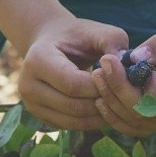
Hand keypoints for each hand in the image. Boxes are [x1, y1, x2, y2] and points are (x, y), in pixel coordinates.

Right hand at [18, 15, 128, 130]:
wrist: (52, 42)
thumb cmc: (77, 36)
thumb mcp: (96, 31)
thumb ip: (113, 42)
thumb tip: (127, 67)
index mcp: (38, 60)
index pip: (73, 84)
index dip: (100, 86)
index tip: (119, 79)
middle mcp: (28, 86)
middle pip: (72, 106)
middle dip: (101, 102)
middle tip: (123, 95)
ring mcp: (31, 104)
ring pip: (72, 121)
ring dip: (98, 116)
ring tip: (117, 103)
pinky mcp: (40, 117)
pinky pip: (69, 126)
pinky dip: (90, 122)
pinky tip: (104, 108)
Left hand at [91, 18, 155, 135]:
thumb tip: (136, 57)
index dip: (155, 95)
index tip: (142, 69)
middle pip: (148, 115)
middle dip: (123, 89)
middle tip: (105, 61)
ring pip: (134, 120)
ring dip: (113, 98)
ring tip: (97, 71)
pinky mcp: (150, 119)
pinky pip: (128, 124)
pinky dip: (111, 112)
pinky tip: (98, 94)